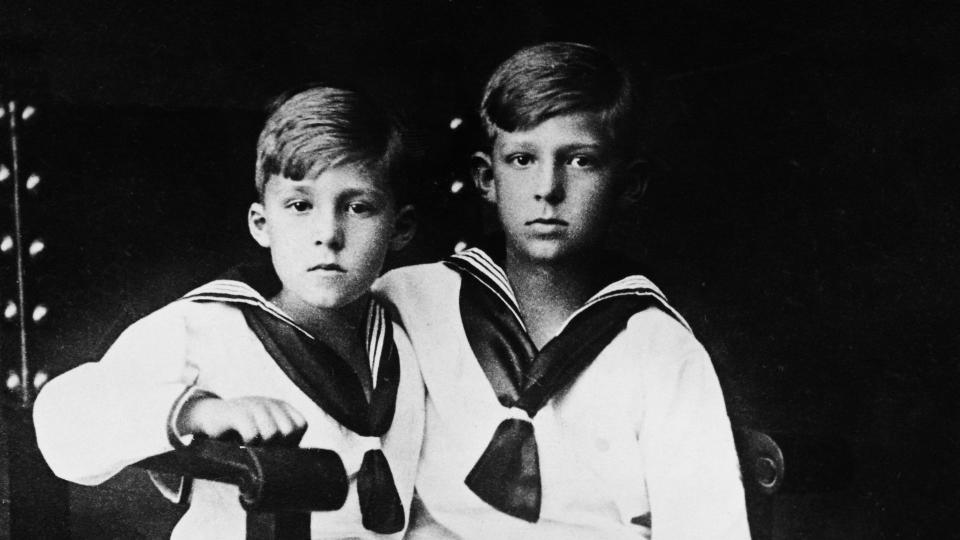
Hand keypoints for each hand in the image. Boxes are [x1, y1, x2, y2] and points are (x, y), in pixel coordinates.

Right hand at [178, 396, 306, 445]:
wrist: (210, 418)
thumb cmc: (241, 431)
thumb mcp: (265, 432)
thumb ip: (282, 441)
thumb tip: (298, 465)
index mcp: (281, 406)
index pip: (300, 425)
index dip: (291, 440)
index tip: (275, 446)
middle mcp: (271, 403)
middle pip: (288, 431)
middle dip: (276, 445)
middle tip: (260, 447)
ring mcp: (255, 405)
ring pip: (272, 433)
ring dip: (259, 445)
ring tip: (250, 445)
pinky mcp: (238, 412)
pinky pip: (252, 434)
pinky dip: (246, 444)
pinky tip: (240, 443)